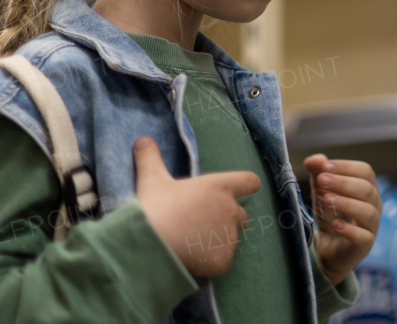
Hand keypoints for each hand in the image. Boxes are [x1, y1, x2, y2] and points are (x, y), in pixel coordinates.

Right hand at [133, 136, 260, 276]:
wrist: (150, 245)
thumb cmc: (153, 209)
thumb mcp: (151, 180)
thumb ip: (150, 158)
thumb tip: (142, 140)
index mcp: (220, 187)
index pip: (249, 182)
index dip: (247, 186)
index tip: (245, 189)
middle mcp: (231, 209)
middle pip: (241, 215)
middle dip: (227, 220)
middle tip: (201, 225)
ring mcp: (230, 236)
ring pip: (231, 239)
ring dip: (219, 241)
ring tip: (192, 244)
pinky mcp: (224, 259)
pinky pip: (223, 261)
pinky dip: (212, 262)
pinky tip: (192, 260)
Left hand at [303, 154, 379, 286]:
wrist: (330, 248)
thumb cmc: (330, 214)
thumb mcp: (322, 192)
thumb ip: (318, 173)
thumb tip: (313, 159)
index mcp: (367, 188)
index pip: (365, 171)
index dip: (346, 167)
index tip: (324, 167)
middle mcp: (374, 205)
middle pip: (367, 189)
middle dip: (343, 183)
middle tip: (321, 181)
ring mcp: (372, 226)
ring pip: (368, 212)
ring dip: (347, 203)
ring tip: (326, 200)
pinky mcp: (365, 245)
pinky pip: (364, 237)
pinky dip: (350, 230)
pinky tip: (335, 225)